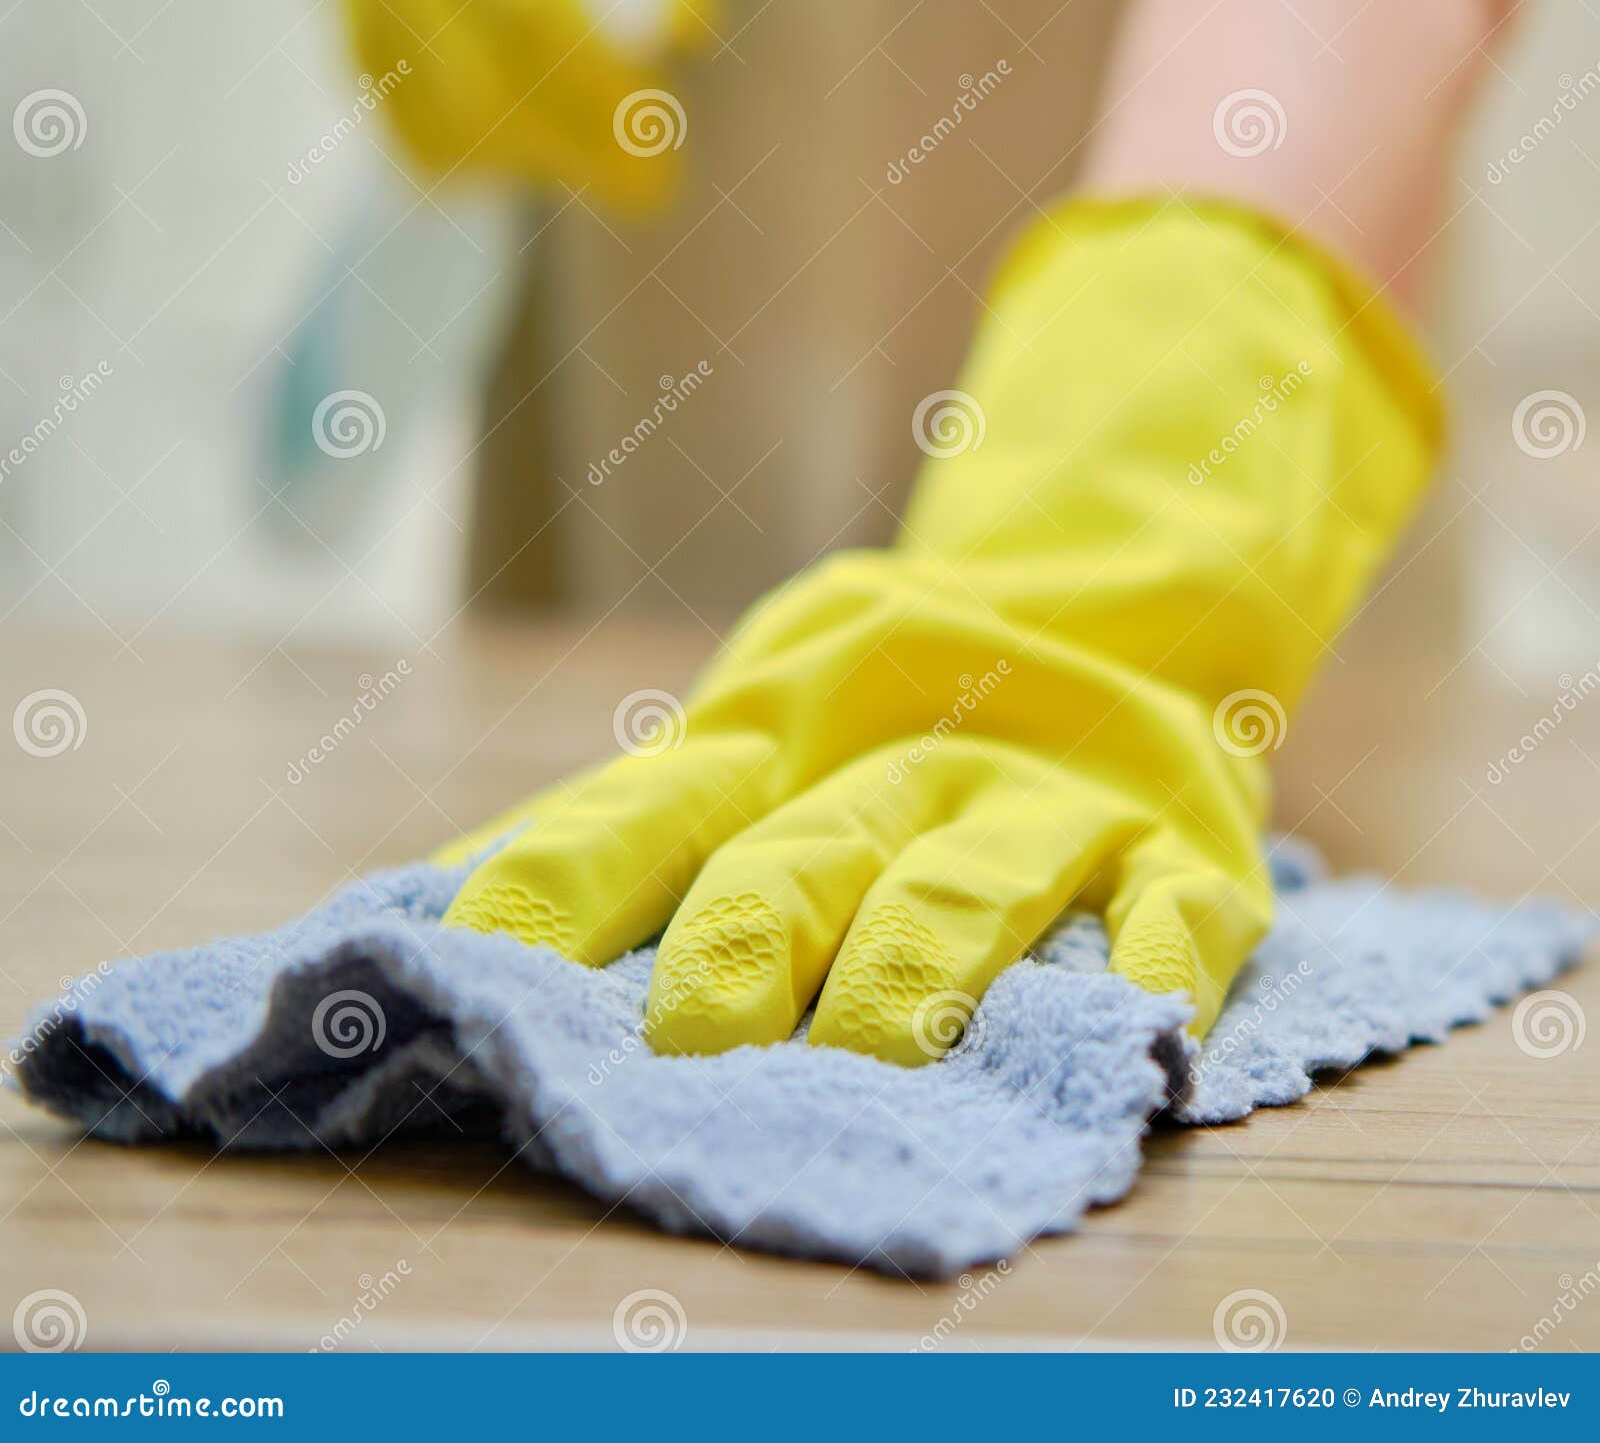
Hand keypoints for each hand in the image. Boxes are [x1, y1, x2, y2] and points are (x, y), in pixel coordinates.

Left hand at [442, 198, 1439, 1061]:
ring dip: (911, 978)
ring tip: (865, 1064)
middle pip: (802, 857)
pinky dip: (1156, 973)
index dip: (559, 893)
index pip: (641, 815)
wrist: (1103, 608)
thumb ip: (625, 819)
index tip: (476, 973)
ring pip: (966, 891)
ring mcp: (1045, 805)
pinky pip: (1173, 917)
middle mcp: (900, 765)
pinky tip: (1138, 1028)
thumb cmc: (881, 707)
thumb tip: (437, 902)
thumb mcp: (750, 724)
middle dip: (741, 949)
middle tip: (688, 1049)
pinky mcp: (1177, 845)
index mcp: (776, 737)